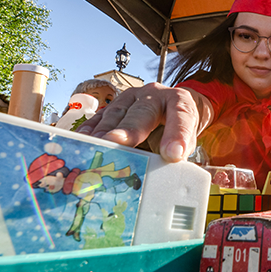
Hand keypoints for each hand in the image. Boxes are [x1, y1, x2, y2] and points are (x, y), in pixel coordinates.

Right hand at [76, 83, 200, 162]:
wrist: (172, 107)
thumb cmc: (178, 127)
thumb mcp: (186, 139)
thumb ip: (178, 153)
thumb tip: (166, 175)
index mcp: (180, 102)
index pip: (181, 117)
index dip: (177, 135)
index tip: (173, 154)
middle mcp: (155, 95)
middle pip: (143, 112)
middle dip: (130, 129)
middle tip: (118, 143)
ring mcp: (133, 97)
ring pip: (118, 112)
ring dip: (105, 131)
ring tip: (96, 146)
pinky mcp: (116, 104)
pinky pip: (101, 115)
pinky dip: (92, 127)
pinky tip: (84, 139)